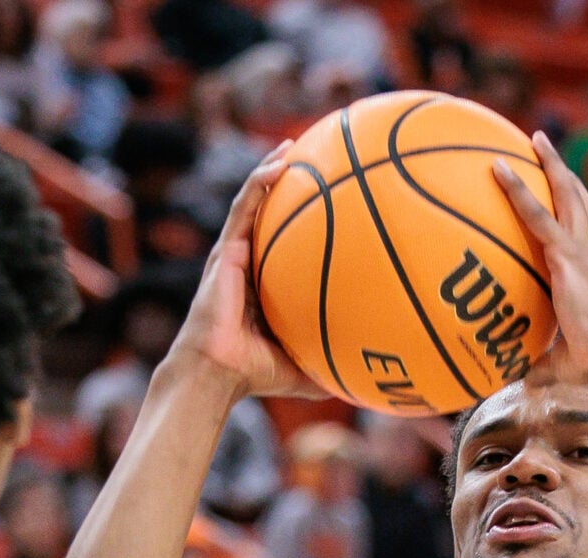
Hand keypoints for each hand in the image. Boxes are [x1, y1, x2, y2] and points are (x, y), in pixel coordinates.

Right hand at [164, 145, 320, 400]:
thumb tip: (371, 382)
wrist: (216, 373)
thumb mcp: (304, 367)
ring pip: (253, 202)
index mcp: (265, 284)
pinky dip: (259, 182)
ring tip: (292, 146)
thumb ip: (332, 365)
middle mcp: (249, 264)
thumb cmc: (255, 374)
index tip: (331, 201)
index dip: (303, 220)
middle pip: (269, 215)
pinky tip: (281, 162)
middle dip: (289, 185)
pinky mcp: (225, 251)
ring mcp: (235, 254)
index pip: (284, 244)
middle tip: (314, 160)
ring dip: (270, 171)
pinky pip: (243, 208)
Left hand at [493, 134, 587, 386]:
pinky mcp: (565, 255)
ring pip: (565, 193)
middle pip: (579, 198)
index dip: (574, 205)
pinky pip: (535, 214)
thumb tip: (513, 381)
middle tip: (542, 145)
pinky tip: (496, 169)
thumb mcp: (558, 361)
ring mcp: (581, 249)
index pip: (584, 228)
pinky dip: (516, 190)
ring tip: (533, 137)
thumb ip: (536, 363)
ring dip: (549, 164)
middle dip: (562, 170)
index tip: (560, 187)